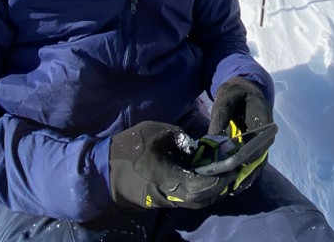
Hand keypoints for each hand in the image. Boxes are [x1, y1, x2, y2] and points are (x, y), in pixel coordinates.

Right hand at [108, 121, 234, 209]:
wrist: (101, 170)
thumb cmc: (128, 148)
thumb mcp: (156, 132)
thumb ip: (181, 138)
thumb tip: (197, 147)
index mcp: (169, 179)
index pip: (202, 187)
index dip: (220, 180)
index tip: (232, 169)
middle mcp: (169, 196)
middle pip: (202, 199)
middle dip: (219, 186)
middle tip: (231, 171)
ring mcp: (163, 201)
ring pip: (193, 201)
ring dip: (208, 190)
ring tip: (220, 173)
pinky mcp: (158, 201)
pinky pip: (183, 199)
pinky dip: (196, 190)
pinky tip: (202, 176)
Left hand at [207, 77, 274, 192]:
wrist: (244, 88)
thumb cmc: (235, 91)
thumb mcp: (225, 98)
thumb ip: (220, 117)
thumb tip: (211, 139)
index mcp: (262, 115)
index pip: (259, 139)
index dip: (249, 155)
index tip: (235, 166)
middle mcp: (266, 130)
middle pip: (260, 154)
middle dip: (247, 171)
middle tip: (232, 185)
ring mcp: (263, 139)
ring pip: (258, 160)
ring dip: (247, 175)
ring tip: (233, 189)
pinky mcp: (256, 144)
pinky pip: (254, 160)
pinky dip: (245, 171)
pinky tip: (234, 183)